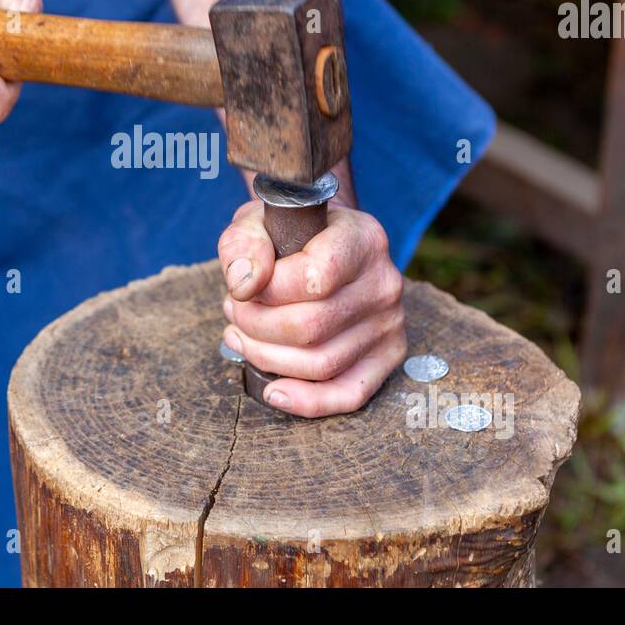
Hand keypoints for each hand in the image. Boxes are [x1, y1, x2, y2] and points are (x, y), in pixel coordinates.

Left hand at [217, 201, 405, 417]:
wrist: (321, 242)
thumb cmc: (287, 234)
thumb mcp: (257, 222)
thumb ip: (244, 245)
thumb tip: (244, 285)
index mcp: (362, 239)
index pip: (314, 278)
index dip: (266, 291)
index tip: (242, 288)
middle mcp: (384, 282)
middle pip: (311, 327)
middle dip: (256, 326)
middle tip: (235, 312)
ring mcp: (390, 323)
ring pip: (322, 363)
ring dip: (267, 357)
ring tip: (242, 335)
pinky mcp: (387, 356)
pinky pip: (349, 394)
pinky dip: (307, 401)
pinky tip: (273, 391)